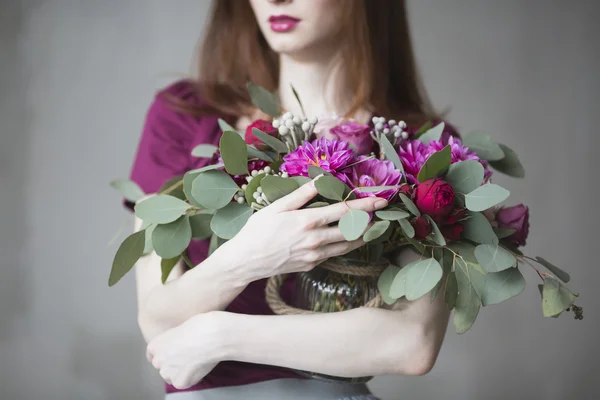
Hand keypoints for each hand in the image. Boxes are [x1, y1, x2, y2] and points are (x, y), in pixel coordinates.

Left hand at [146, 312, 225, 389]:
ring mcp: (167, 373)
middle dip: (173, 364)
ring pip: (172, 377)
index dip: (165, 355)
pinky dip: (192, 377)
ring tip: (195, 361)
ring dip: (181, 372)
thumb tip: (179, 349)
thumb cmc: (200, 326)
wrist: (211, 335)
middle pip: (163, 367)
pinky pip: (184, 382)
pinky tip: (199, 366)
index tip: (174, 354)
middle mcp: (157, 360)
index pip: (152, 356)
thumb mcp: (179, 329)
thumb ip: (173, 342)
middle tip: (189, 357)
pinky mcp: (179, 382)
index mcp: (154, 345)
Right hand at [213, 178, 387, 281]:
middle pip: (352, 230)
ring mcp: (315, 255)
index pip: (345, 211)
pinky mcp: (311, 265)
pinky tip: (346, 238)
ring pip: (347, 246)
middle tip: (381, 212)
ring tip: (371, 227)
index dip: (366, 205)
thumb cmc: (257, 230)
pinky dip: (344, 245)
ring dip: (361, 236)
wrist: (246, 261)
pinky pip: (333, 254)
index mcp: (308, 221)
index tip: (381, 200)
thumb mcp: (277, 207)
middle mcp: (315, 240)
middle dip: (370, 220)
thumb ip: (302, 194)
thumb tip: (321, 179)